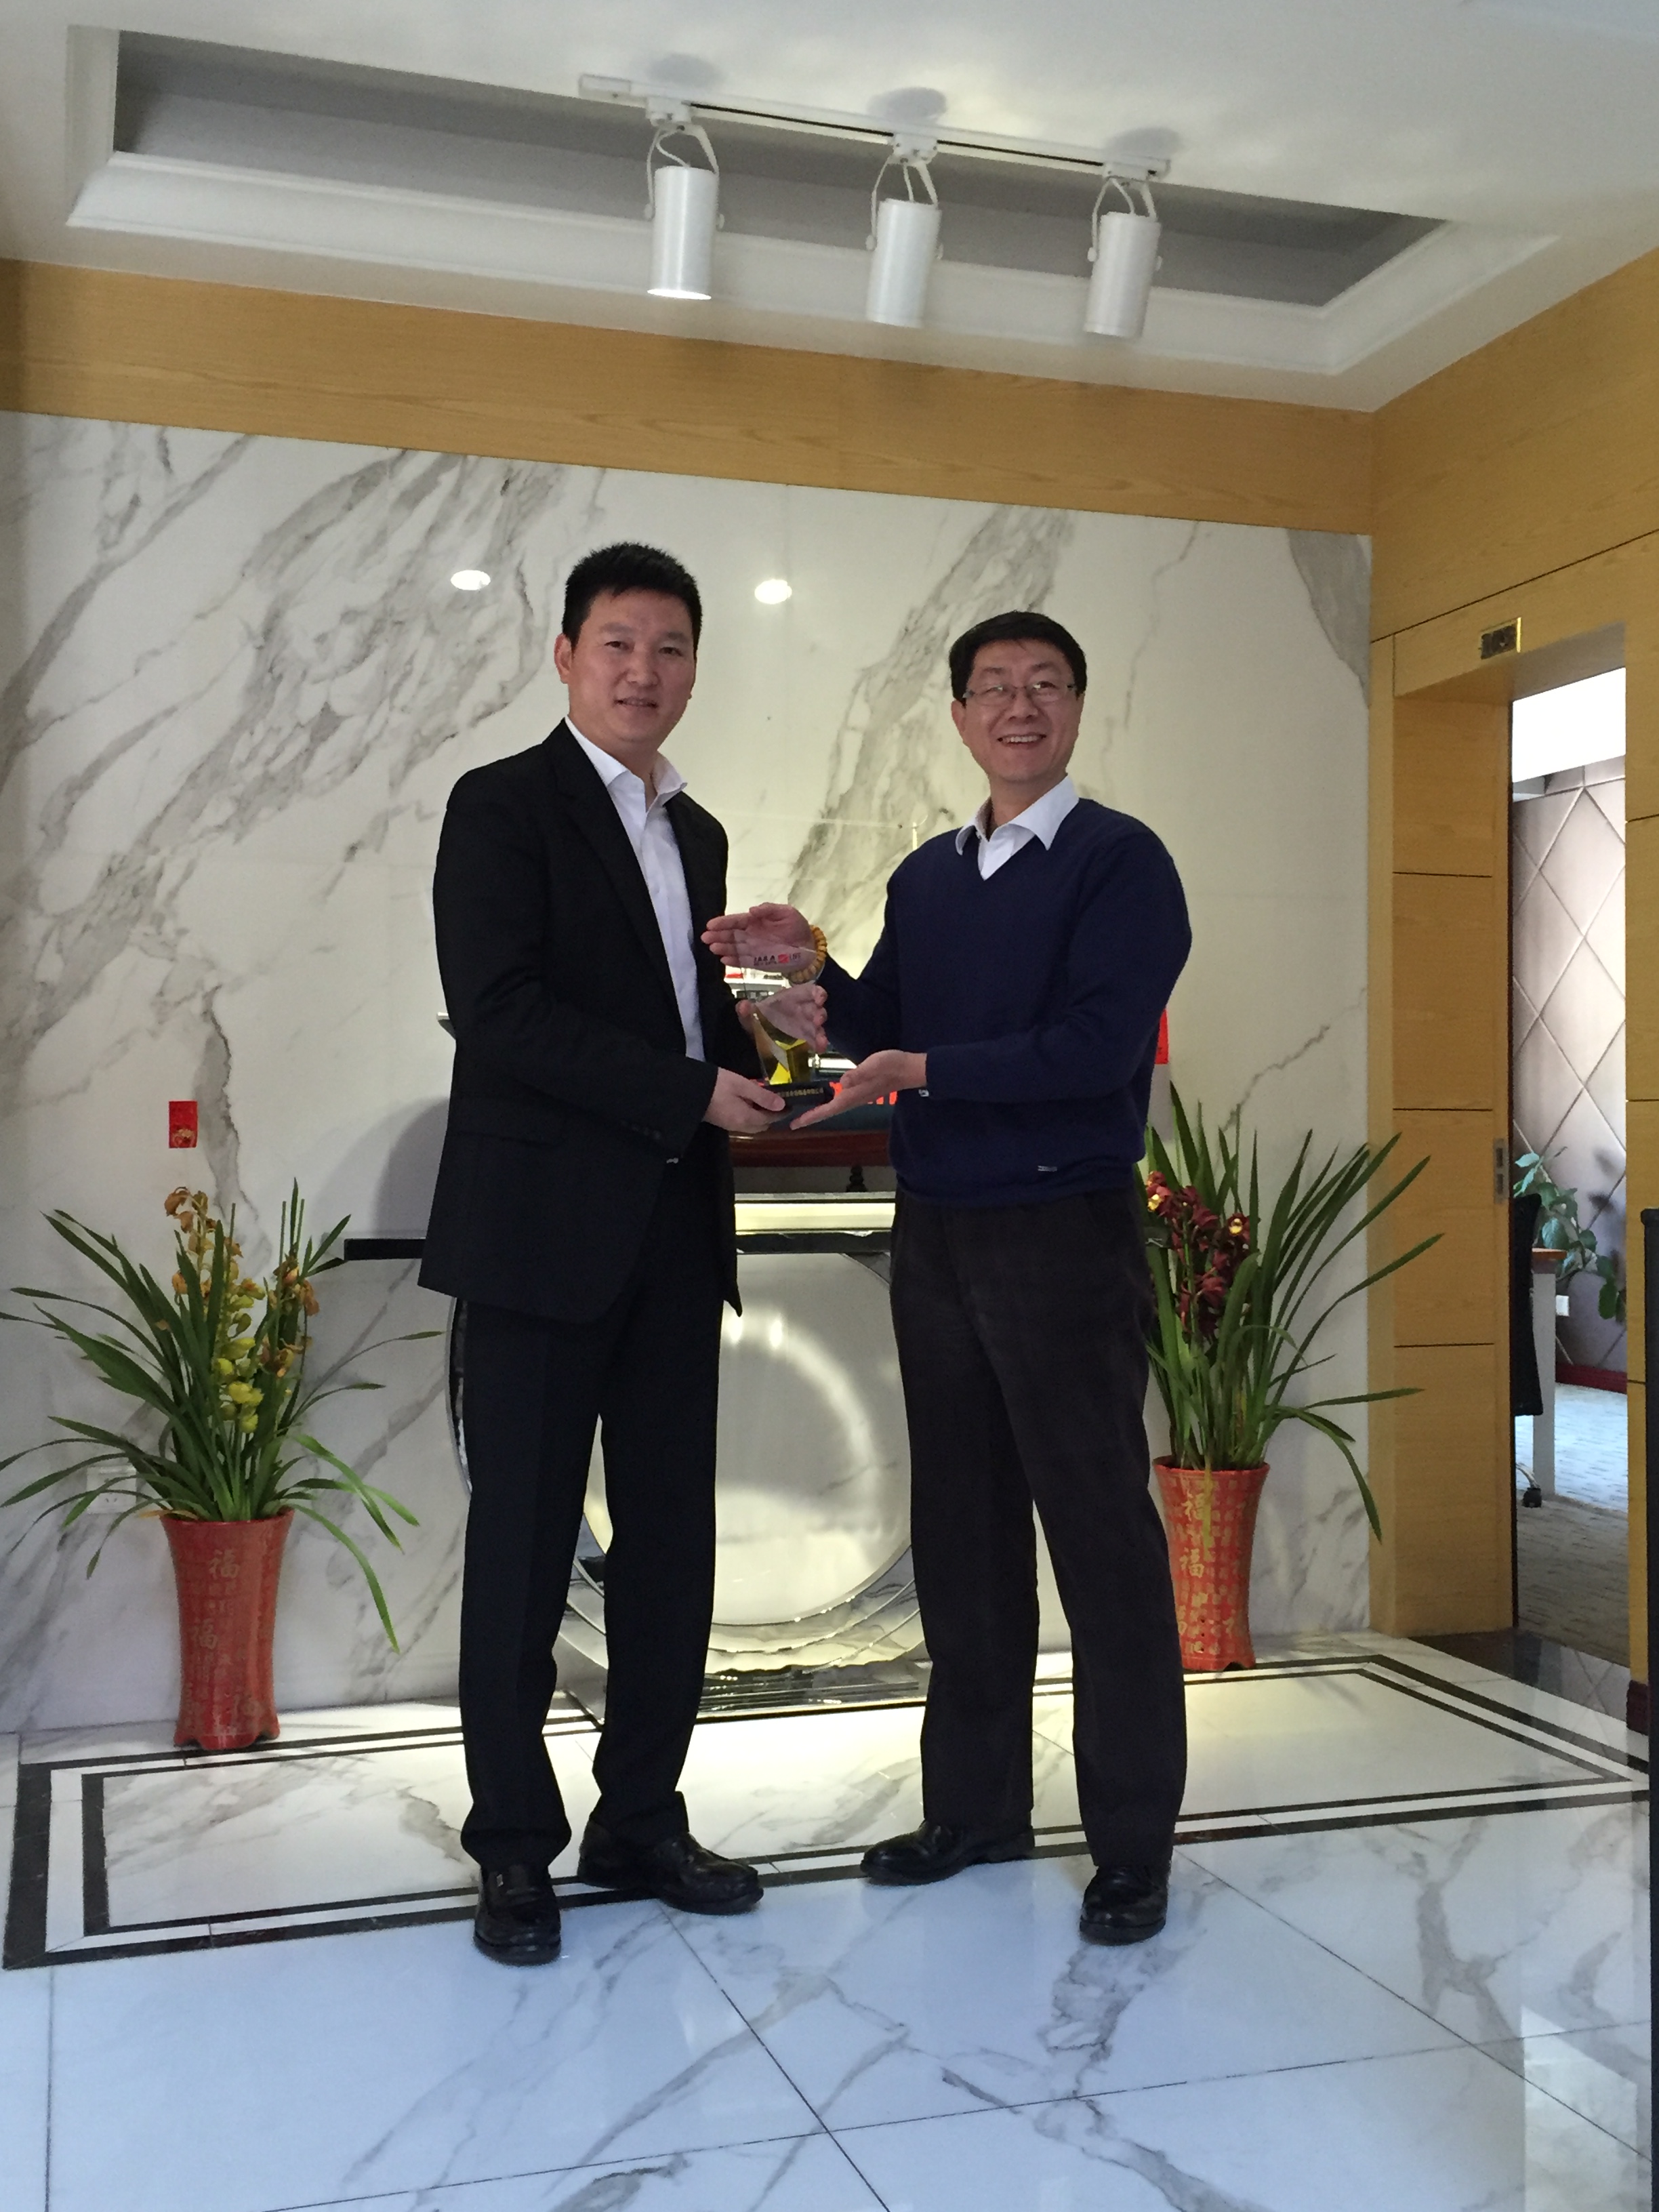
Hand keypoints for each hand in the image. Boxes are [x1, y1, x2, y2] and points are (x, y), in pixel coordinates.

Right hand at [702, 1065, 786, 1133]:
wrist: (689, 1092)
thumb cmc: (718, 1085)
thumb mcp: (742, 1085)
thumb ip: (762, 1095)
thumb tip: (782, 1105)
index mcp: (746, 1118)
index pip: (770, 1118)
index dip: (781, 1112)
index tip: (790, 1104)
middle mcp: (739, 1126)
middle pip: (761, 1126)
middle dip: (771, 1117)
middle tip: (777, 1102)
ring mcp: (729, 1125)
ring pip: (751, 1126)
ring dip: (760, 1117)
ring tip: (763, 1101)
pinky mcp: (722, 1122)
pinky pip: (742, 1123)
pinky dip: (750, 1116)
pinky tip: (748, 1103)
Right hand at [703, 902, 816, 972]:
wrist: (808, 948)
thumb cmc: (797, 927)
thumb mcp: (786, 913)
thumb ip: (769, 910)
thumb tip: (751, 910)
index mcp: (755, 921)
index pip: (736, 921)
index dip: (723, 923)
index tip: (710, 925)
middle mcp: (750, 935)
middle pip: (731, 935)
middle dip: (718, 936)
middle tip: (706, 937)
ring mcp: (752, 949)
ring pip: (734, 948)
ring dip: (723, 948)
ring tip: (713, 948)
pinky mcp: (757, 962)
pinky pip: (742, 962)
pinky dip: (733, 961)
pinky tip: (724, 960)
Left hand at [749, 981, 827, 1052]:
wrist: (756, 1036)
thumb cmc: (758, 1019)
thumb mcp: (749, 1014)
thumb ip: (746, 1010)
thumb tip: (743, 1006)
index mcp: (792, 998)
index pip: (810, 991)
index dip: (818, 993)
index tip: (820, 999)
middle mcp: (803, 1010)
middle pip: (817, 1009)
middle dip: (820, 1014)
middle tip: (817, 1020)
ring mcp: (806, 1026)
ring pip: (819, 1027)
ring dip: (821, 1032)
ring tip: (820, 1039)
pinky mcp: (806, 1041)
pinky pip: (816, 1041)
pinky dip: (819, 1044)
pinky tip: (818, 1048)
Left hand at [794, 1049, 926, 1126]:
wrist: (909, 1069)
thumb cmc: (892, 1065)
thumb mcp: (875, 1065)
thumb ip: (859, 1074)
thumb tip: (843, 1082)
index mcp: (853, 1095)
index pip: (828, 1110)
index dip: (811, 1117)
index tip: (795, 1124)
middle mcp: (853, 1099)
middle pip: (828, 1112)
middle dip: (811, 1117)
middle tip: (793, 1122)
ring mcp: (858, 1096)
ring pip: (834, 1107)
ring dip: (819, 1111)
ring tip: (804, 1112)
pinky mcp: (862, 1090)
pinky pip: (840, 1100)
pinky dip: (828, 1102)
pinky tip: (825, 1097)